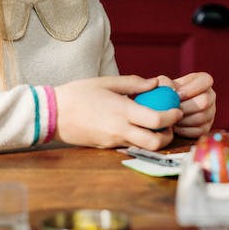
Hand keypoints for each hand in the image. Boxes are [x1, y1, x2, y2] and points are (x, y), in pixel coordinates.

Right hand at [53, 76, 181, 149]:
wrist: (51, 114)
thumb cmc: (77, 94)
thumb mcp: (106, 82)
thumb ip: (133, 83)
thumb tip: (155, 83)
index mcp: (122, 111)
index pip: (157, 120)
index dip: (172, 117)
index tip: (177, 110)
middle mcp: (120, 129)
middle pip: (155, 142)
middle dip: (168, 135)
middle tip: (170, 123)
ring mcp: (113, 141)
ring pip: (143, 147)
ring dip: (155, 140)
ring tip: (155, 126)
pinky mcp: (106, 147)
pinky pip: (129, 146)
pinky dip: (139, 140)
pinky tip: (137, 127)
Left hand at [162, 72, 215, 137]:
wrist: (166, 108)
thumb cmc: (165, 93)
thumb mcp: (164, 83)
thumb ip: (164, 82)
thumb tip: (172, 91)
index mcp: (204, 80)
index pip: (206, 81)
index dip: (190, 89)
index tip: (176, 95)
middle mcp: (211, 96)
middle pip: (204, 102)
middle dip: (185, 107)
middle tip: (171, 110)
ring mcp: (210, 113)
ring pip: (201, 117)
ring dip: (182, 120)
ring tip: (170, 119)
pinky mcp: (206, 128)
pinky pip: (198, 131)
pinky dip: (183, 130)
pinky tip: (174, 127)